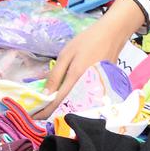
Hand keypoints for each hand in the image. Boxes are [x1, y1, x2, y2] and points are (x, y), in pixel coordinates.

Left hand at [34, 0, 142, 117]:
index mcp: (76, 78)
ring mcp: (97, 88)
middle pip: (69, 107)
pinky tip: (69, 96)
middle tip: (41, 110)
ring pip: (78, 104)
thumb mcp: (66, 54)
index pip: (58, 101)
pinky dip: (76, 100)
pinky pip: (87, 98)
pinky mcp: (103, 87)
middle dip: (54, 111)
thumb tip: (45, 94)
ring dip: (65, 107)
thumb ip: (56, 75)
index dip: (45, 111)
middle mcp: (87, 87)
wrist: (114, 34)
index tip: (34, 116)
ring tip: (53, 104)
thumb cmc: (88, 41)